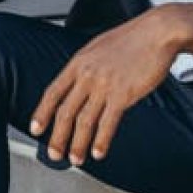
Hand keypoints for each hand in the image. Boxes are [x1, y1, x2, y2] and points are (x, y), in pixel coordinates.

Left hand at [29, 4, 192, 165]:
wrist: (157, 32)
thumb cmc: (132, 39)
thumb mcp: (98, 47)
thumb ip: (86, 66)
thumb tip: (77, 83)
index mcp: (79, 62)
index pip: (53, 91)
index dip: (42, 113)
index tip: (36, 128)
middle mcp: (88, 74)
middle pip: (65, 111)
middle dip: (57, 136)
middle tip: (54, 154)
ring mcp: (104, 85)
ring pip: (84, 121)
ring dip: (78, 144)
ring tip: (75, 159)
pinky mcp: (123, 94)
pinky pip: (108, 123)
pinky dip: (101, 141)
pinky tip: (98, 152)